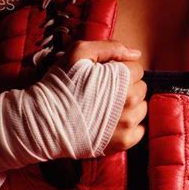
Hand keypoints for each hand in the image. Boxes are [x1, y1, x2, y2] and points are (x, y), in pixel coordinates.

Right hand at [57, 40, 146, 154]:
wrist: (46, 121)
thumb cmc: (61, 85)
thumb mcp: (78, 53)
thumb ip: (110, 47)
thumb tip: (136, 53)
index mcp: (121, 78)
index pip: (137, 69)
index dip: (121, 70)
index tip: (106, 77)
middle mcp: (128, 101)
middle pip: (141, 89)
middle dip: (127, 88)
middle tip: (106, 93)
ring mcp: (127, 123)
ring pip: (142, 109)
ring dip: (129, 107)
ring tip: (108, 108)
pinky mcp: (124, 142)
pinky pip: (140, 131)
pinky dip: (131, 127)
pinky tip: (114, 123)